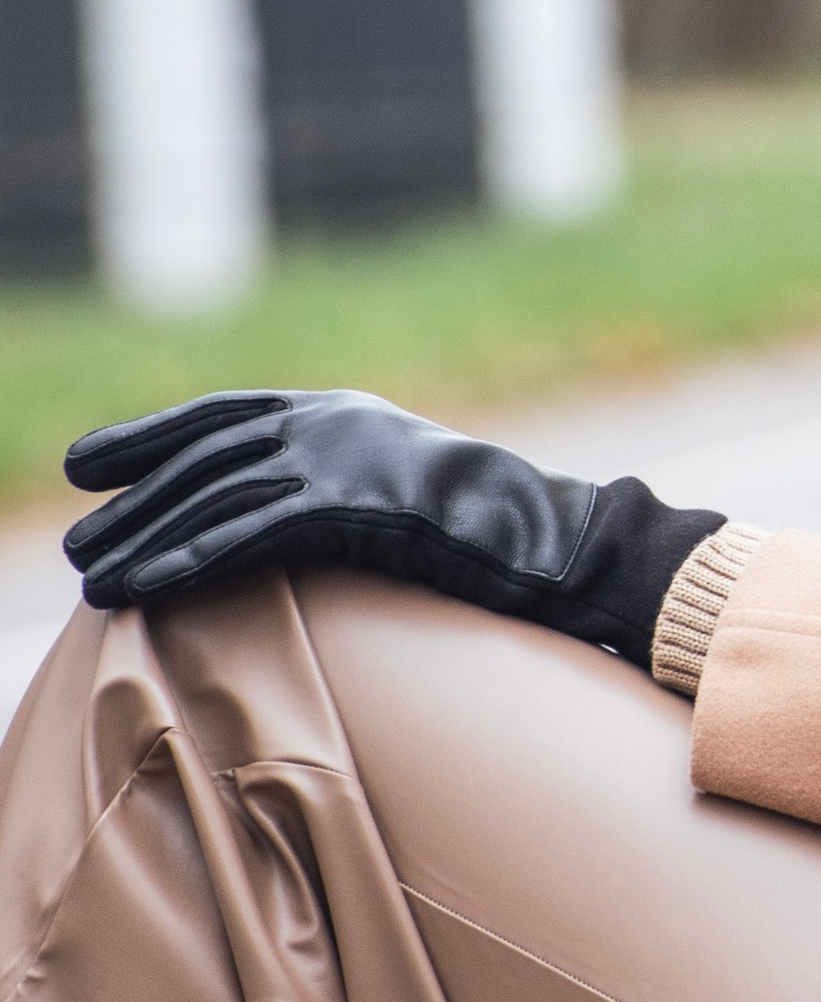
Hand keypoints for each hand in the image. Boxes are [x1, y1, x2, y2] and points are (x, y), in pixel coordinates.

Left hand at [62, 391, 727, 668]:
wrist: (559, 539)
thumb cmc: (495, 533)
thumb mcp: (400, 493)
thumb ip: (342, 491)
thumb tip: (290, 519)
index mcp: (345, 411)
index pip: (226, 413)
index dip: (150, 435)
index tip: (88, 463)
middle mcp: (335, 420)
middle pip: (206, 456)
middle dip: (134, 500)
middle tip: (78, 544)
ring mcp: (345, 456)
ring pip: (215, 494)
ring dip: (143, 538)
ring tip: (93, 579)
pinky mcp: (354, 501)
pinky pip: (249, 532)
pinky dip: (186, 560)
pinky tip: (142, 590)